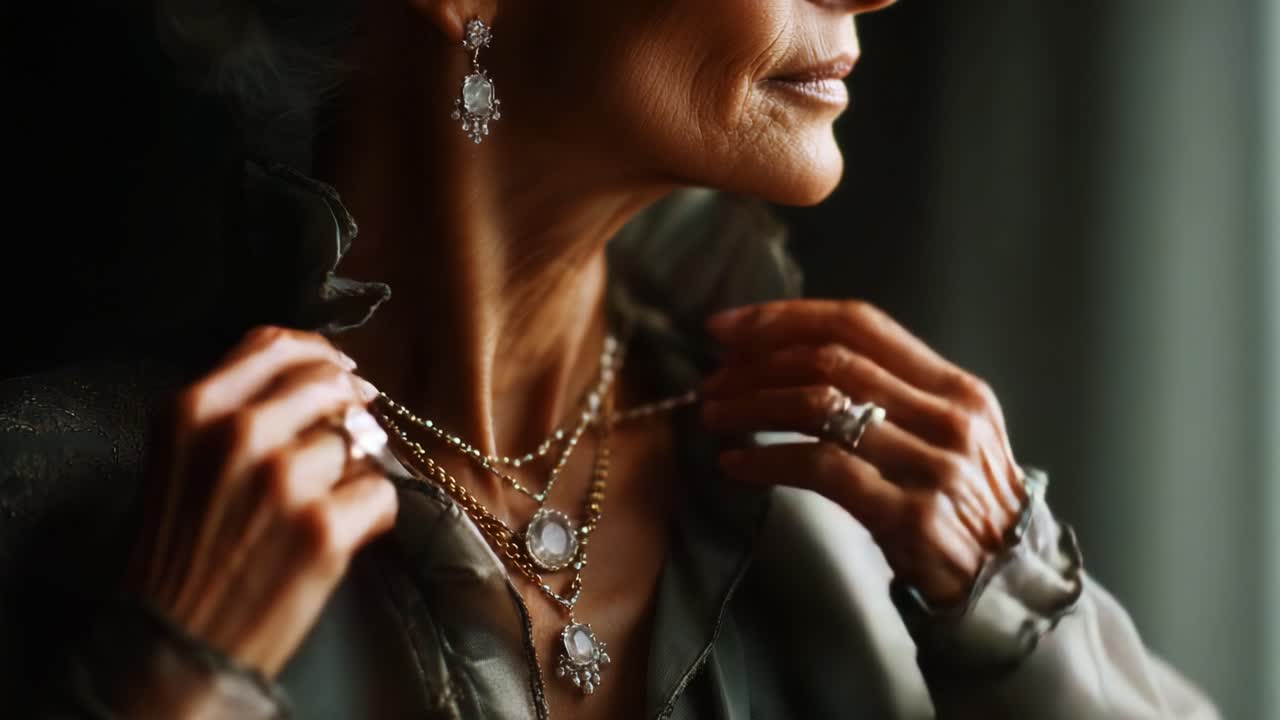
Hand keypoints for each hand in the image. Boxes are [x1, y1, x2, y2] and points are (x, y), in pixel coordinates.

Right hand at [126, 326, 396, 676]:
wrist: (171, 643)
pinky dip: (370, 515)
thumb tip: (315, 379)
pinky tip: (340, 536)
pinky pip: (381, 493)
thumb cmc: (175, 554)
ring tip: (321, 508)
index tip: (339, 369)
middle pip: (327, 382)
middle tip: (350, 435)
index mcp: (193, 409)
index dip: (318, 353)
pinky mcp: (324, 527)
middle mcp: (239, 433)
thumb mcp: (177, 461)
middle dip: (347, 406)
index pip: (274, 344)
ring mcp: (286, 478)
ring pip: (357, 441)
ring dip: (352, 471)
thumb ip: (232, 411)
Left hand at [701, 300, 1026, 605]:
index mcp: (955, 388)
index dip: (785, 317)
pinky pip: (820, 469)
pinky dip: (766, 461)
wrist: (1005, 588)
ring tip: (713, 416)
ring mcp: (933, 466)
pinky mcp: (910, 515)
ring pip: (820, 406)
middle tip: (712, 379)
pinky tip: (735, 464)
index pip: (860, 324)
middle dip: (758, 362)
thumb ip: (891, 395)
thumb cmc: (958, 507)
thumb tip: (790, 356)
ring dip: (752, 406)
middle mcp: (949, 418)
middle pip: (833, 359)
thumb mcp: (945, 436)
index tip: (727, 328)